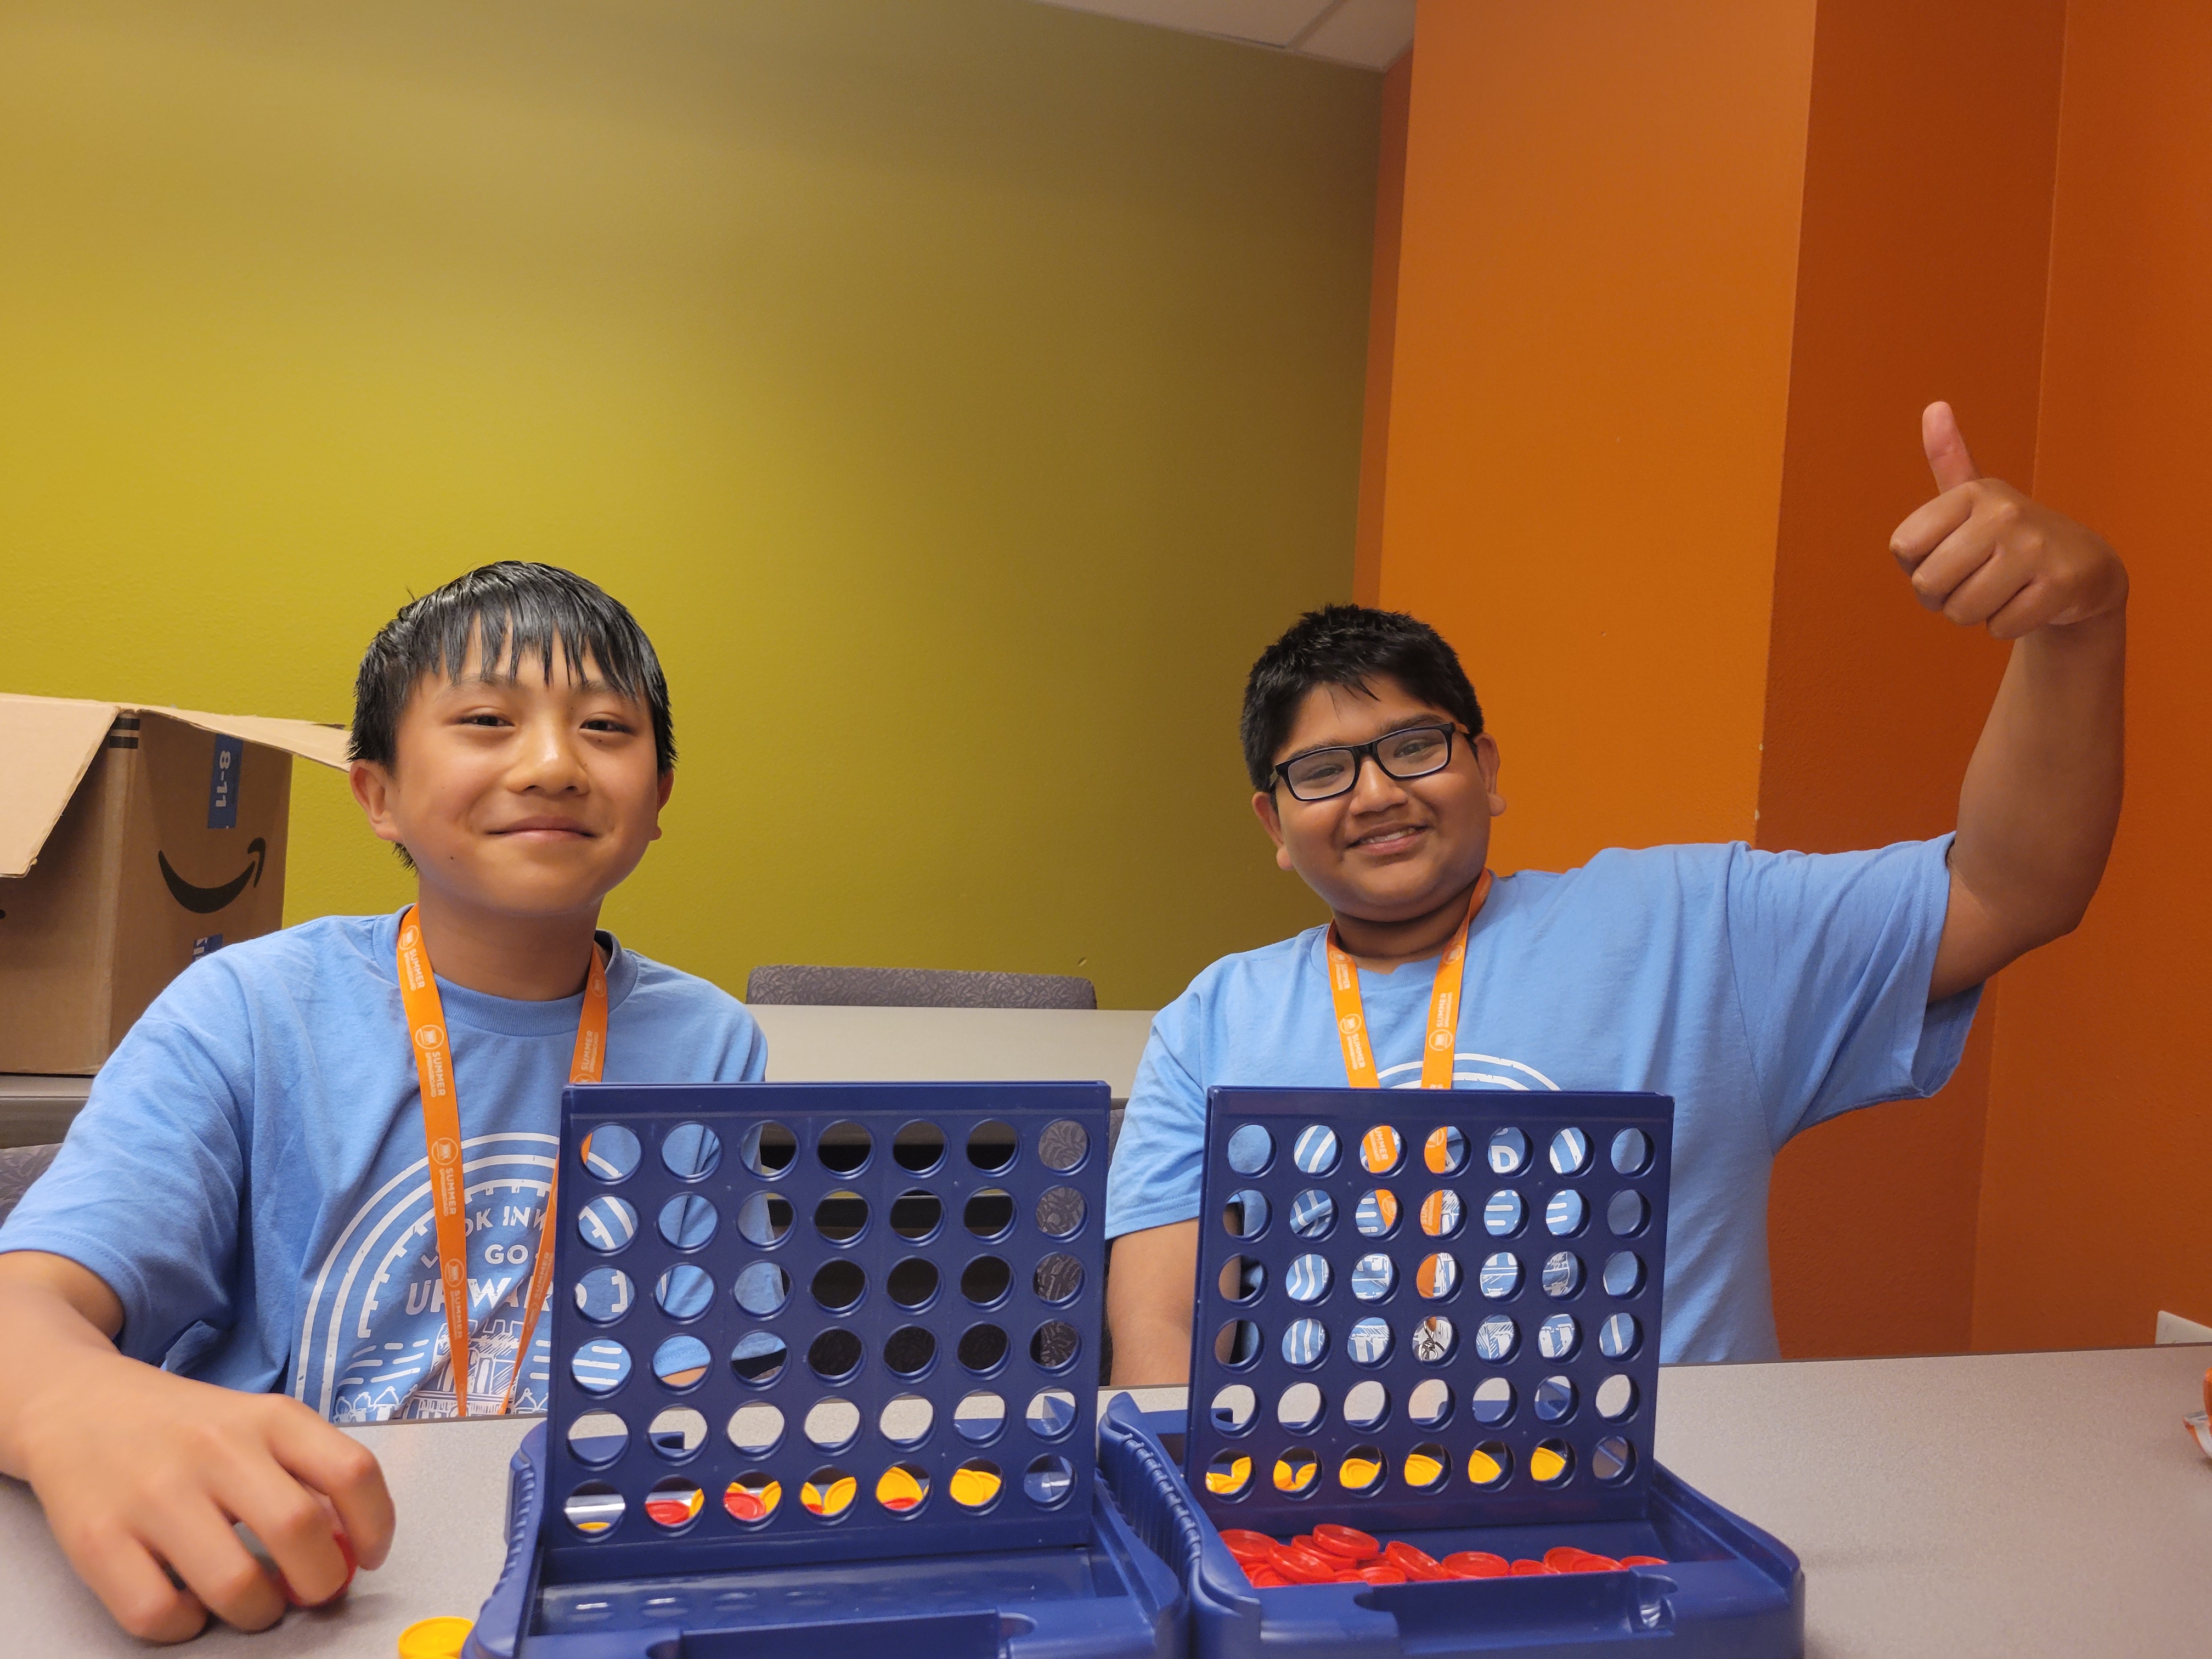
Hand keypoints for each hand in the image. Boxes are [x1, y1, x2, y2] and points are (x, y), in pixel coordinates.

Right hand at [16, 1345, 391, 1641]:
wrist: (76, 1404)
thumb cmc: (184, 1427)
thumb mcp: (257, 1424)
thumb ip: (308, 1471)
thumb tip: (354, 1541)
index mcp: (269, 1417)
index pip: (352, 1472)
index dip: (376, 1526)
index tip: (369, 1557)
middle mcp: (216, 1449)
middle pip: (299, 1530)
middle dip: (321, 1580)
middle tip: (310, 1591)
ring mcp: (154, 1494)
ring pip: (234, 1584)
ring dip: (257, 1612)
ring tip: (253, 1602)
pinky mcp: (97, 1539)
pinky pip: (158, 1613)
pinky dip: (184, 1627)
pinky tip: (188, 1603)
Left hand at [1890, 401, 2126, 638]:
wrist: (2084, 564)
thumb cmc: (2009, 535)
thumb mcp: (1975, 498)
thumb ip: (1949, 459)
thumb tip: (1934, 406)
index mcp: (1971, 493)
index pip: (1902, 548)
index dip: (1917, 565)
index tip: (1949, 553)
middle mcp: (2002, 513)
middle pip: (1927, 585)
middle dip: (1942, 596)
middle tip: (1975, 579)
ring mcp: (2033, 548)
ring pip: (1961, 612)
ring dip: (1975, 613)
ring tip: (2003, 588)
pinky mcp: (2057, 585)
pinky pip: (1999, 627)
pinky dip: (2007, 625)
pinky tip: (2028, 601)